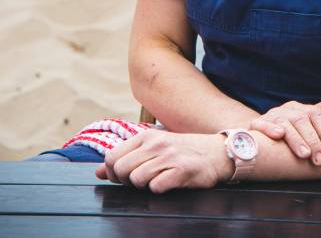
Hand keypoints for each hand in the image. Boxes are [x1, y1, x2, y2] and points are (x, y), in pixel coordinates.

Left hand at [96, 128, 227, 191]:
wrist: (217, 153)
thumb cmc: (183, 151)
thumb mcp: (154, 148)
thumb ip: (126, 157)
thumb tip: (98, 171)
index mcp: (146, 136)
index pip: (111, 157)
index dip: (112, 173)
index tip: (124, 176)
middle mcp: (156, 143)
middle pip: (120, 170)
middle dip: (126, 181)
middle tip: (141, 180)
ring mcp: (169, 156)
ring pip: (136, 179)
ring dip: (143, 186)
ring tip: (156, 180)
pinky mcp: (182, 170)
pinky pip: (156, 187)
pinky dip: (159, 189)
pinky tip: (168, 182)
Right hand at [250, 100, 320, 165]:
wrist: (259, 135)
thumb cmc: (288, 132)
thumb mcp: (303, 124)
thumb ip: (317, 117)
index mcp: (299, 108)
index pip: (315, 114)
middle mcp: (286, 110)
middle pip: (301, 120)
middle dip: (313, 140)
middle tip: (320, 159)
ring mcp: (271, 116)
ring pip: (284, 123)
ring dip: (295, 139)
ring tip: (305, 154)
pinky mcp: (256, 125)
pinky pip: (262, 124)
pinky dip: (270, 128)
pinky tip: (279, 135)